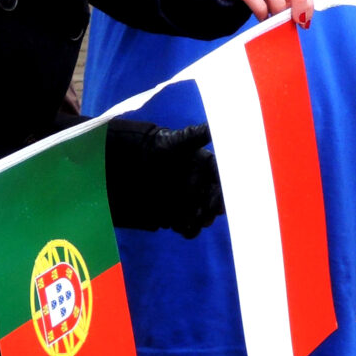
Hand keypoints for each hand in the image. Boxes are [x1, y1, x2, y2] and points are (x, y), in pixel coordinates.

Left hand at [107, 121, 222, 237]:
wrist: (132, 162)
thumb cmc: (159, 148)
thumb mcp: (178, 141)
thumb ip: (197, 135)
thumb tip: (215, 126)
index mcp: (207, 166)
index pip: (222, 182)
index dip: (223, 194)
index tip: (220, 206)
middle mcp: (202, 184)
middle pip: (214, 202)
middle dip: (212, 211)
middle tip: (206, 217)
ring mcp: (191, 200)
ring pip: (202, 217)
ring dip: (199, 222)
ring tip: (191, 224)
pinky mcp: (178, 213)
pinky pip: (187, 226)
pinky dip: (186, 229)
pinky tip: (179, 226)